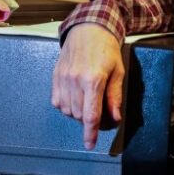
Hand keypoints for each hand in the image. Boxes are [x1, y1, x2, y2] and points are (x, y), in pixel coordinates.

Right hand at [51, 23, 124, 149]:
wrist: (88, 29)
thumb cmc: (105, 48)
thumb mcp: (118, 71)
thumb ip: (114, 96)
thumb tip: (114, 117)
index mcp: (93, 80)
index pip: (91, 115)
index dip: (90, 133)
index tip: (89, 145)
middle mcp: (75, 80)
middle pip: (79, 115)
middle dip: (89, 119)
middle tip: (98, 109)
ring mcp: (63, 79)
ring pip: (67, 110)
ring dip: (78, 112)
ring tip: (87, 100)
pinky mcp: (55, 77)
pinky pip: (57, 102)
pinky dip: (66, 105)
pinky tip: (75, 97)